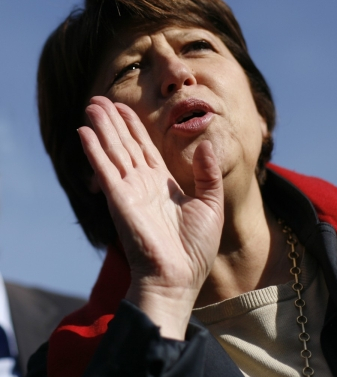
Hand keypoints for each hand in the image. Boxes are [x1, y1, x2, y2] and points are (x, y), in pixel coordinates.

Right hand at [78, 96, 223, 338]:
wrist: (179, 278)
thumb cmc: (195, 248)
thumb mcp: (211, 204)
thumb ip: (207, 174)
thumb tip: (207, 144)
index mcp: (162, 184)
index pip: (144, 148)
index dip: (133, 127)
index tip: (123, 107)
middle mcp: (143, 184)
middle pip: (124, 144)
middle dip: (112, 121)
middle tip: (98, 99)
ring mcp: (129, 191)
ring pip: (113, 150)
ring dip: (101, 127)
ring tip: (91, 105)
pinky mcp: (119, 200)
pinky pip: (104, 169)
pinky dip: (94, 150)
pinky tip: (85, 131)